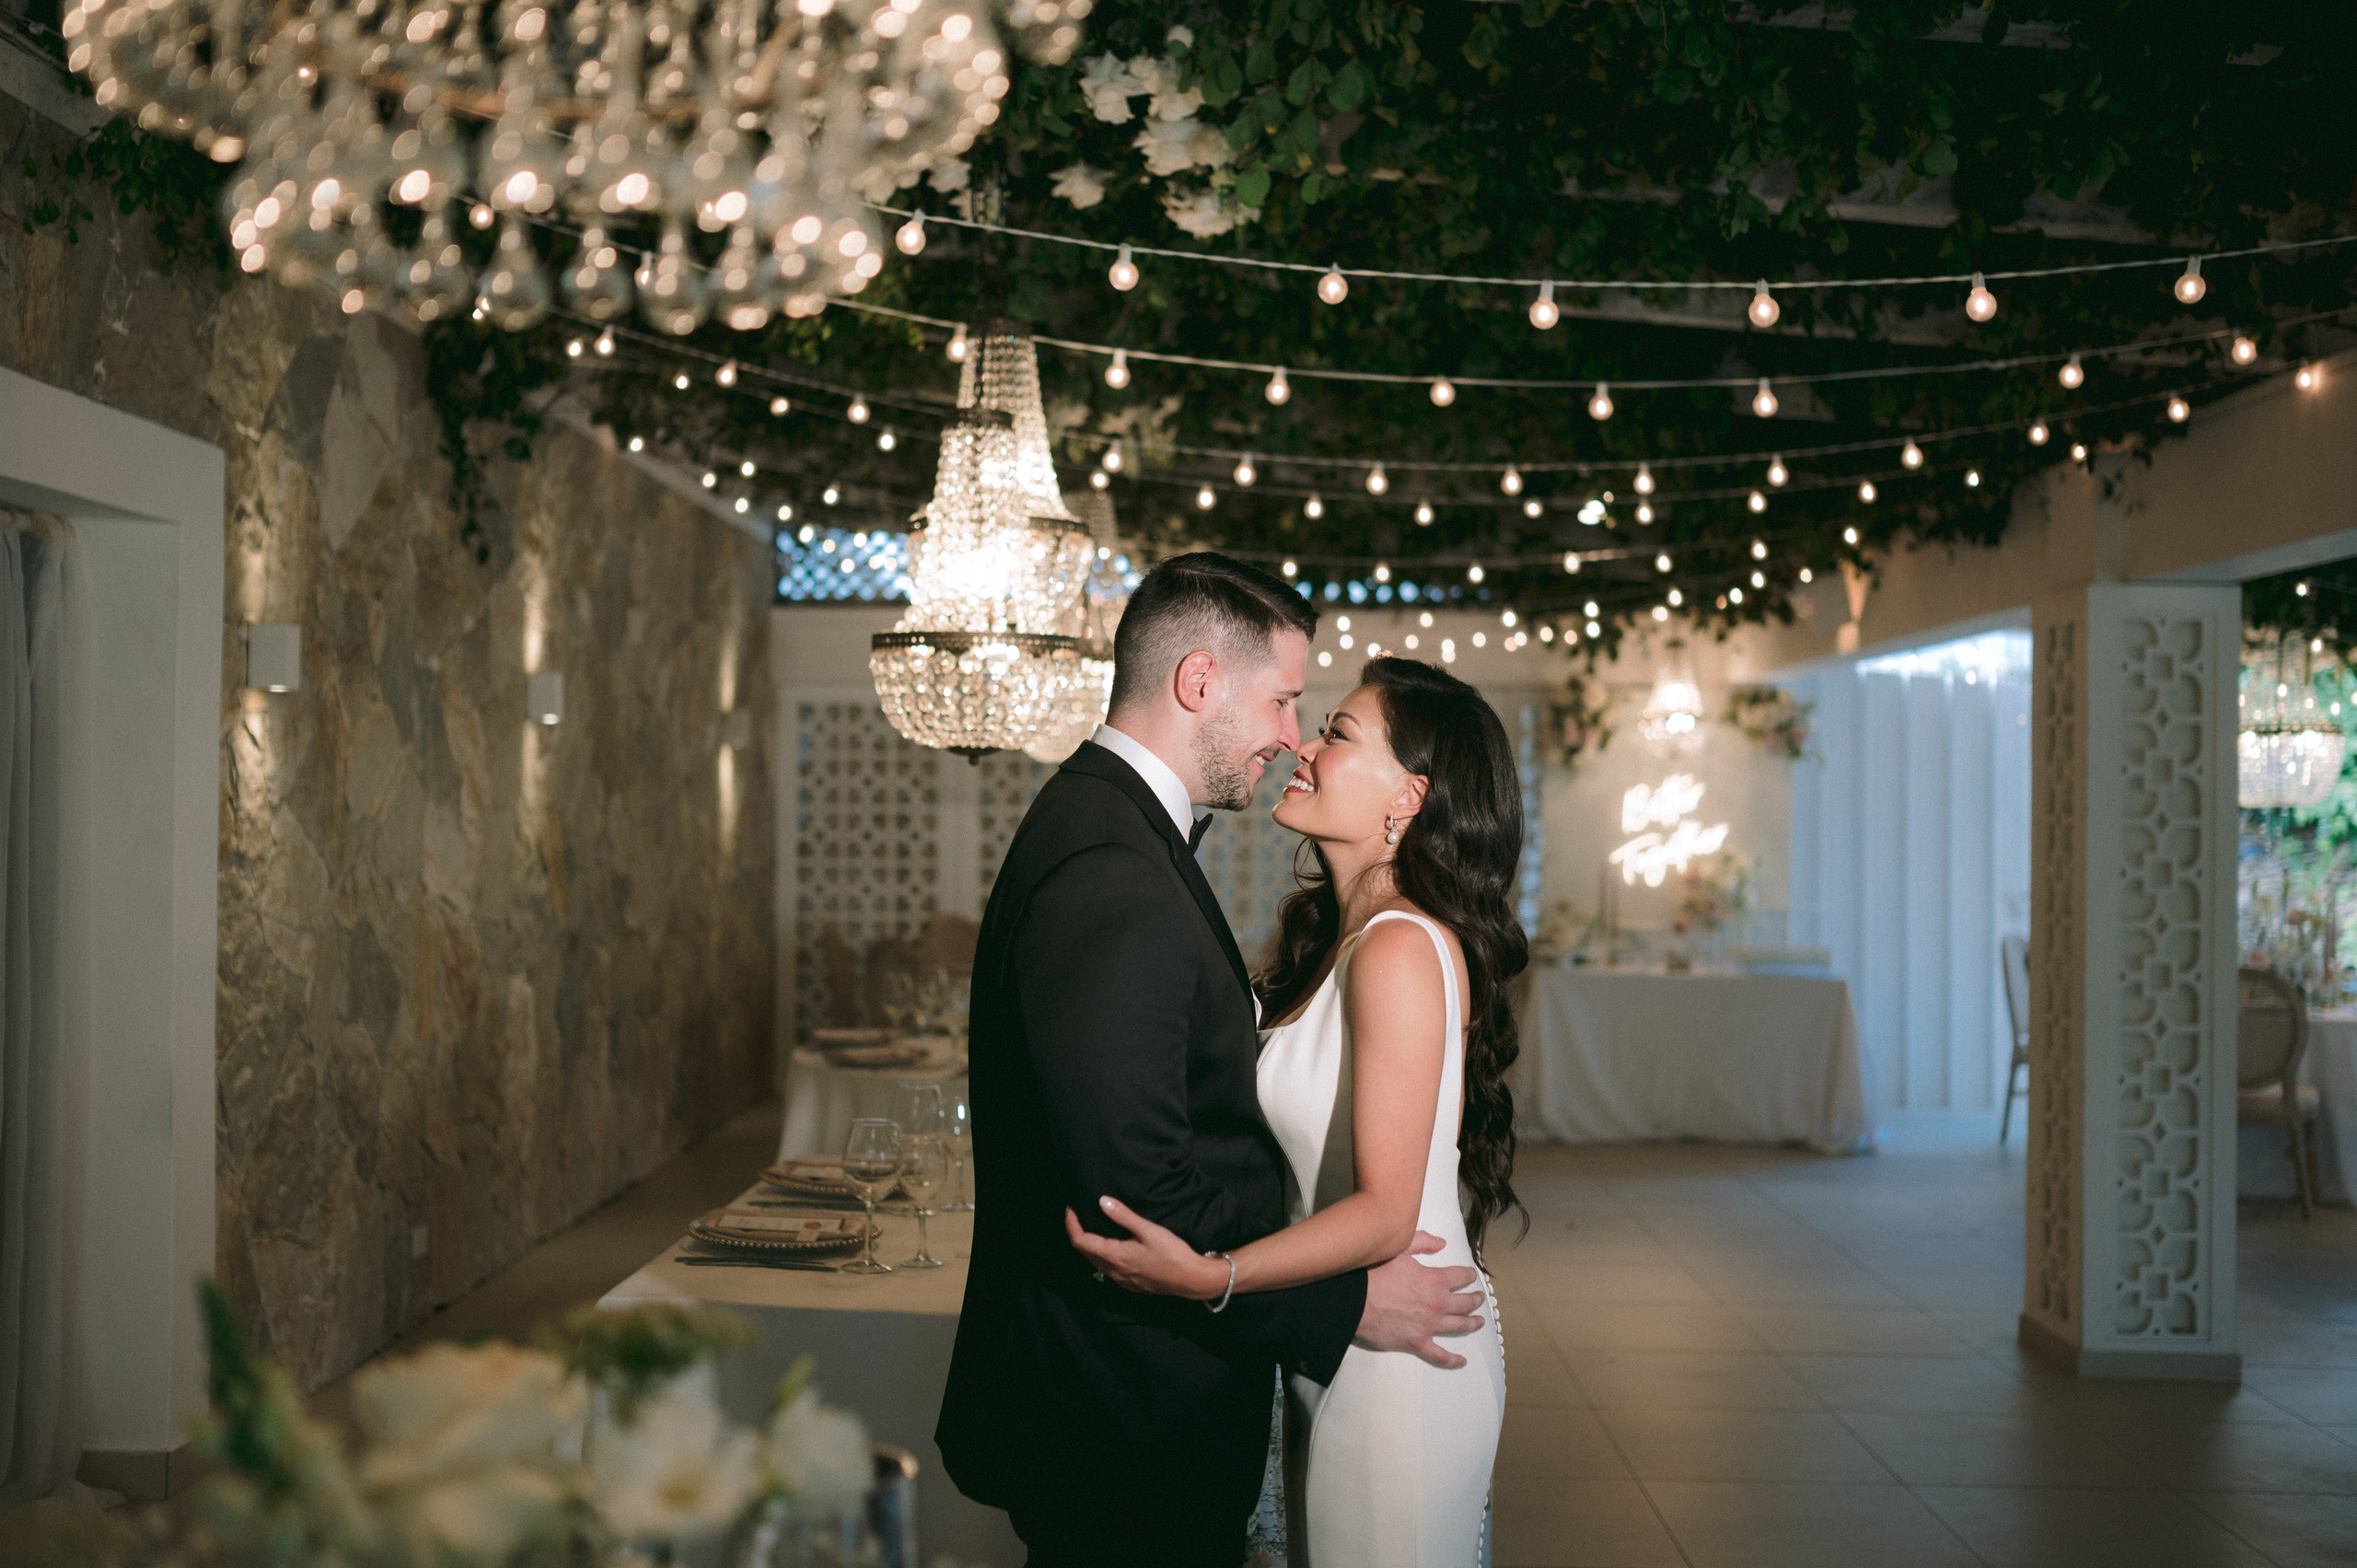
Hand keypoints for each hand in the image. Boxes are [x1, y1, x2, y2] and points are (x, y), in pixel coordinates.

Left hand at [1065, 1197, 1227, 1299]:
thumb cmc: (1173, 1254)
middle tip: (1078, 1214)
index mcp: (1115, 1256)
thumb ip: (1124, 1216)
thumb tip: (1102, 1201)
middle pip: (1084, 1252)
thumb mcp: (1149, 1230)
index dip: (1071, 1224)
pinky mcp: (1130, 1284)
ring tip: (1092, 1226)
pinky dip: (1101, 1255)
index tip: (1071, 1208)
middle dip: (1077, 1232)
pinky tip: (1111, 1246)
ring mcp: (1121, 1280)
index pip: (1080, 1241)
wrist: (1192, 1280)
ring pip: (1095, 1262)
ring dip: (1089, 1245)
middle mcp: (1113, 1271)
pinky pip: (1106, 1269)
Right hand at [1356, 1233, 1483, 1369]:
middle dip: (1475, 1299)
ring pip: (1459, 1326)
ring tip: (1479, 1322)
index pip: (1461, 1276)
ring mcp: (1429, 1326)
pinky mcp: (1417, 1343)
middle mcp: (1438, 1303)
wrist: (1355, 1301)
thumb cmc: (1373, 1273)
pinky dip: (1453, 1359)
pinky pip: (1440, 1355)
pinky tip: (1462, 1361)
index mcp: (1435, 1280)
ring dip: (1472, 1323)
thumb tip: (1441, 1243)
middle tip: (1479, 1298)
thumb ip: (1422, 1242)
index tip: (1472, 1275)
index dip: (1469, 1275)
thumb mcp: (1398, 1249)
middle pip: (1465, 1303)